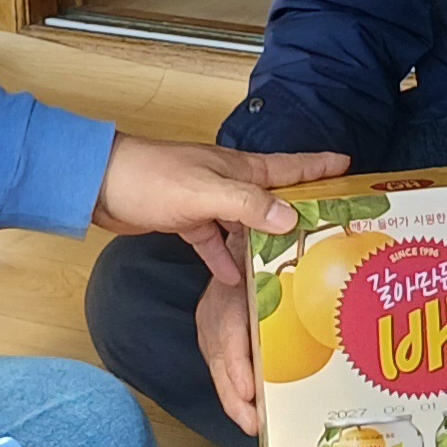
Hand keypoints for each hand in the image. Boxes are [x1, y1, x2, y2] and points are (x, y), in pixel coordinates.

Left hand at [94, 137, 351, 241]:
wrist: (98, 185)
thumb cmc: (149, 179)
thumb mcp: (204, 192)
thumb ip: (247, 204)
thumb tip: (291, 217)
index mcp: (237, 169)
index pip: (288, 166)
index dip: (318, 166)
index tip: (349, 167)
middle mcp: (227, 183)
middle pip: (272, 197)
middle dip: (300, 210)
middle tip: (330, 228)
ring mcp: (206, 202)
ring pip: (246, 224)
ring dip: (266, 241)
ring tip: (293, 264)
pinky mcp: (185, 221)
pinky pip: (214, 243)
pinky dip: (225, 260)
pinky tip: (237, 281)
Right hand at [190, 231, 262, 436]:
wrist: (230, 239)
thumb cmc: (253, 247)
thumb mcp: (262, 251)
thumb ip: (275, 254)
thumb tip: (297, 244)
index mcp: (229, 290)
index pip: (227, 331)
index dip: (235, 363)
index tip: (248, 391)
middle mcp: (214, 312)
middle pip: (220, 359)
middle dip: (234, 396)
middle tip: (253, 424)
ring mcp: (211, 326)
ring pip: (219, 368)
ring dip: (234, 399)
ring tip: (252, 424)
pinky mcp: (216, 337)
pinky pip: (223, 367)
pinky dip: (235, 391)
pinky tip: (251, 410)